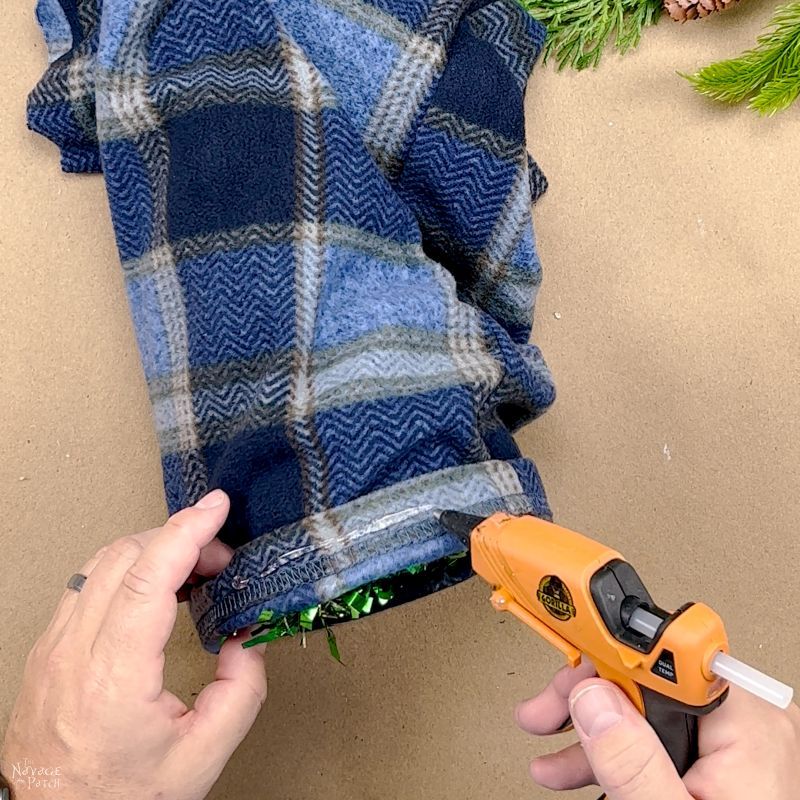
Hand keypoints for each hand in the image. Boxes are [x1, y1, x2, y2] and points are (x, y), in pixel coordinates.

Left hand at [1, 490, 266, 799]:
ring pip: (101, 562)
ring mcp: (52, 648)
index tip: (217, 507)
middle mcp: (73, 653)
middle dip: (180, 537)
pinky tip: (153, 584)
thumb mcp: (202, 757)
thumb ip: (241, 690)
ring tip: (192, 567)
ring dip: (152, 548)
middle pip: (124, 556)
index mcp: (113, 679)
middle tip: (220, 557)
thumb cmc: (124, 798)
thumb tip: (243, 635)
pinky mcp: (45, 650)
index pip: (148, 578)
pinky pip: (86, 583)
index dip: (187, 531)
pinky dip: (127, 567)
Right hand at [516, 661, 799, 798]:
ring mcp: (737, 745)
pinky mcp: (725, 763)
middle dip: (585, 699)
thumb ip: (632, 763)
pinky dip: (620, 751)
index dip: (609, 650)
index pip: (668, 658)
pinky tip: (581, 766)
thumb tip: (591, 700)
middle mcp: (748, 725)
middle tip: (544, 714)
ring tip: (550, 756)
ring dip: (591, 730)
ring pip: (647, 710)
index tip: (567, 638)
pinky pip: (661, 738)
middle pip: (648, 682)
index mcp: (747, 727)